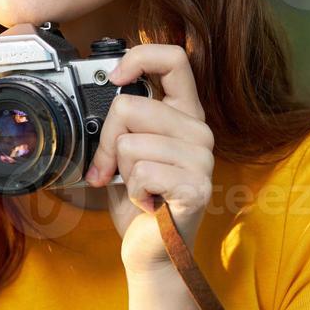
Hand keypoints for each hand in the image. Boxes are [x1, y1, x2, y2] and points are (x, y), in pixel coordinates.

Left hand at [83, 43, 215, 273]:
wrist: (150, 251)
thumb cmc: (139, 199)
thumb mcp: (126, 150)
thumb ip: (124, 120)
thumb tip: (108, 90)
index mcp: (184, 114)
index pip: (174, 59)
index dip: (139, 58)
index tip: (115, 78)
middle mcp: (199, 131)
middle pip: (130, 106)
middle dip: (108, 141)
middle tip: (113, 169)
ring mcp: (202, 159)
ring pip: (131, 142)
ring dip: (121, 171)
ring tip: (138, 188)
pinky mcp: (196, 186)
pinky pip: (142, 172)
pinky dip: (133, 192)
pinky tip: (147, 203)